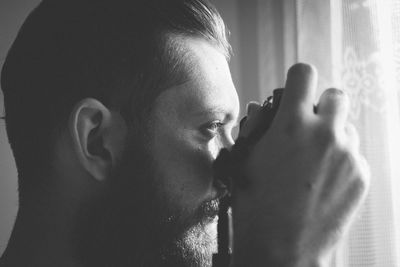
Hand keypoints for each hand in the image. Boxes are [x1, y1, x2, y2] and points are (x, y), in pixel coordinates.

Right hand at [231, 63, 369, 266]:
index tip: (294, 90)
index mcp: (291, 124)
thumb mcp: (246, 158)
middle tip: (307, 126)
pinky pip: (354, 153)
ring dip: (331, 134)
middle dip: (320, 106)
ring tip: (313, 160)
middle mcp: (325, 133)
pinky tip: (322, 180)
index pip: (304, 74)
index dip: (297, 80)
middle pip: (335, 95)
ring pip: (346, 126)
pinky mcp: (361, 175)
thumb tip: (263, 107)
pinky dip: (341, 159)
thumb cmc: (256, 204)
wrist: (281, 248)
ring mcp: (348, 154)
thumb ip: (257, 125)